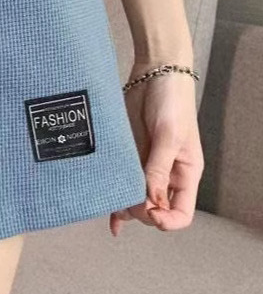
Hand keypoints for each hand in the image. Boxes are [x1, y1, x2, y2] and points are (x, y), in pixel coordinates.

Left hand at [109, 61, 204, 236]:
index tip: (151, 215)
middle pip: (154, 210)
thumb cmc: (172, 101)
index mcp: (185, 174)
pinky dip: (115, 197)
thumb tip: (150, 200)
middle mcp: (166, 175)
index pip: (181, 212)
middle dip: (141, 212)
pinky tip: (109, 216)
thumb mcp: (169, 135)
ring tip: (111, 203)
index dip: (167, 220)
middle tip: (126, 200)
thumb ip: (158, 167)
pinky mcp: (127, 155)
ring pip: (135, 199)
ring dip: (124, 206)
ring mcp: (145, 166)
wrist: (153, 73)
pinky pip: (121, 182)